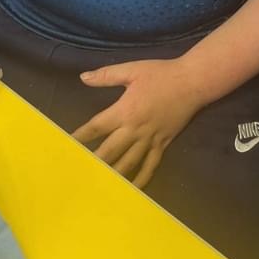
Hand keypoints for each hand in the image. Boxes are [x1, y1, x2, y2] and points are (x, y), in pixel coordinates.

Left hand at [72, 57, 198, 187]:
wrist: (193, 81)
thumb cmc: (161, 74)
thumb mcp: (132, 69)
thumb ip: (106, 75)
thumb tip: (82, 78)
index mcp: (125, 110)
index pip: (96, 127)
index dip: (79, 137)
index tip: (64, 147)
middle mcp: (135, 129)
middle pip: (109, 151)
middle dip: (92, 163)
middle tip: (76, 176)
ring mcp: (150, 139)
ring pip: (128, 162)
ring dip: (112, 175)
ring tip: (97, 188)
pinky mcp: (163, 144)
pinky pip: (150, 165)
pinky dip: (141, 179)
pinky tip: (131, 189)